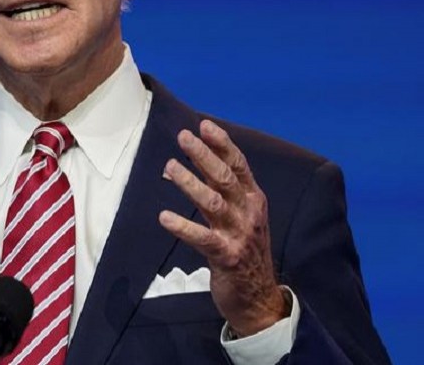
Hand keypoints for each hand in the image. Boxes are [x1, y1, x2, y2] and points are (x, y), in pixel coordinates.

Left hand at [159, 120, 287, 336]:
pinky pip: (203, 238)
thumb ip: (212, 193)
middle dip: (204, 155)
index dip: (222, 144)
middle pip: (225, 178)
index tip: (204, 125)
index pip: (239, 165)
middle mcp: (249, 213)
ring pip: (213, 202)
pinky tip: (164, 217)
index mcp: (254, 200)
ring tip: (170, 167)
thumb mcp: (236, 217)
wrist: (259, 298)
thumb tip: (176, 169)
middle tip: (183, 137)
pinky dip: (183, 226)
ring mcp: (240, 234)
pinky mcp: (227, 256)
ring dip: (190, 183)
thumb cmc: (243, 251)